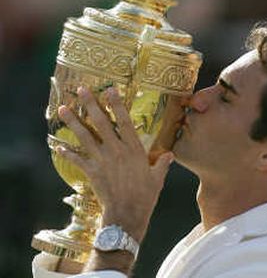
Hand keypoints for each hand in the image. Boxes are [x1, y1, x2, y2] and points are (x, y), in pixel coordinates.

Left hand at [57, 86, 173, 242]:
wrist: (127, 214)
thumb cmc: (145, 195)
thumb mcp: (158, 178)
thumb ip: (163, 163)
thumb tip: (171, 154)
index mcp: (133, 148)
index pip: (124, 121)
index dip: (116, 104)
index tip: (110, 89)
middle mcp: (116, 150)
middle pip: (100, 123)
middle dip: (90, 105)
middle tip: (81, 90)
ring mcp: (102, 160)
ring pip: (85, 137)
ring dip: (73, 122)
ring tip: (63, 110)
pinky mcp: (92, 172)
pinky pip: (77, 160)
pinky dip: (67, 153)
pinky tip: (58, 146)